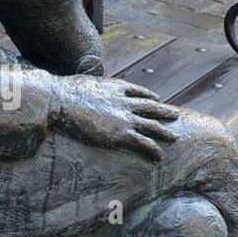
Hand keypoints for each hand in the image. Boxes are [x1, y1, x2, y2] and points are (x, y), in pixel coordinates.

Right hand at [52, 77, 178, 161]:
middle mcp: (125, 101)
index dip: (148, 95)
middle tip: (175, 115)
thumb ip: (90, 81)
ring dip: (165, 131)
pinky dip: (154, 150)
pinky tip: (160, 156)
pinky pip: (144, 143)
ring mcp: (125, 118)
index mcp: (116, 87)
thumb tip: (84, 80)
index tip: (156, 98)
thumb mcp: (83, 80)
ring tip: (174, 137)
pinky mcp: (121, 134)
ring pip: (152, 125)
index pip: (137, 91)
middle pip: (150, 106)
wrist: (62, 100)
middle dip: (163, 111)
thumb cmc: (66, 91)